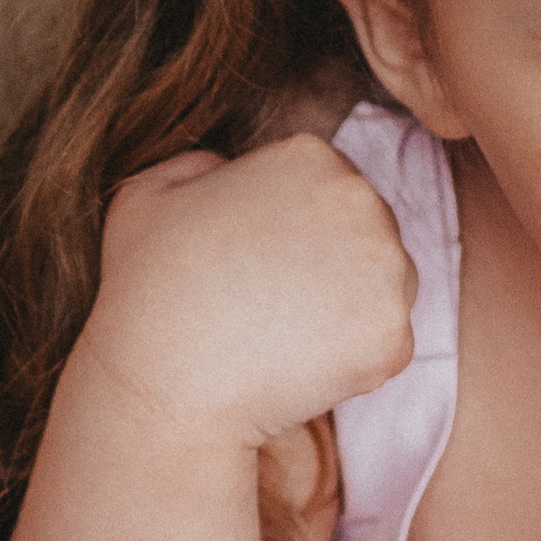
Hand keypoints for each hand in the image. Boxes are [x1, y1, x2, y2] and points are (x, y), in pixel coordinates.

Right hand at [73, 137, 416, 449]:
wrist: (166, 384)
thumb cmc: (146, 290)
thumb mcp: (147, 193)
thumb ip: (198, 165)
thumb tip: (226, 169)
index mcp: (309, 157)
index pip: (330, 188)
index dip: (296, 230)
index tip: (259, 263)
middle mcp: (359, 199)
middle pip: (369, 232)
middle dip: (333, 266)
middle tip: (273, 305)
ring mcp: (385, 268)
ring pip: (386, 288)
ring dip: (348, 311)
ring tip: (282, 336)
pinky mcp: (393, 336)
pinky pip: (385, 346)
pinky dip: (352, 364)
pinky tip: (299, 368)